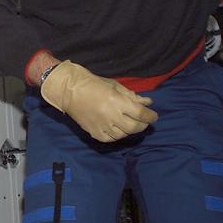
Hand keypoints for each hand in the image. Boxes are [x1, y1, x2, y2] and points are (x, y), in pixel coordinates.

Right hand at [41, 60, 157, 142]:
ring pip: (123, 135)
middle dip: (143, 124)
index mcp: (117, 101)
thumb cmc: (92, 83)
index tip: (153, 115)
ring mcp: (102, 126)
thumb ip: (132, 96)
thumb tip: (148, 103)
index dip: (151, 116)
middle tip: (144, 121)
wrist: (68, 89)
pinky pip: (111, 139)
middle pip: (135, 127)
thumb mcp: (115, 86)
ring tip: (130, 124)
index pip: (141, 113)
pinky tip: (117, 129)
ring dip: (130, 130)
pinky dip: (117, 135)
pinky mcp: (94, 132)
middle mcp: (111, 116)